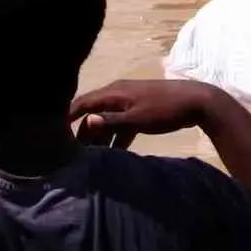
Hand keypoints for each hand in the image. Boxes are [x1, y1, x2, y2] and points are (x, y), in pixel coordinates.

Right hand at [68, 78, 221, 146]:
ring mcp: (130, 102)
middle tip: (73, 154)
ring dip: (100, 137)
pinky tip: (113, 155)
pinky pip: (121, 125)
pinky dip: (116, 138)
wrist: (198, 102)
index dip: (66, 117)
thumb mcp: (138, 119)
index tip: (51, 133)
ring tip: (90, 158)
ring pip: (107, 121)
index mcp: (114, 92)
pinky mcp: (140, 111)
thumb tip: (86, 122)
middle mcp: (118, 94)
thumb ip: (112, 122)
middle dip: (83, 132)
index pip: (82, 103)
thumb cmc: (166, 109)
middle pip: (92, 113)